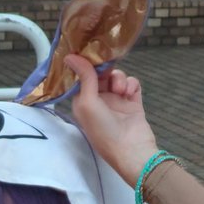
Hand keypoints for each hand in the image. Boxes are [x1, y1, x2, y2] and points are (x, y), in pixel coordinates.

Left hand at [66, 55, 158, 186]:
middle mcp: (99, 101)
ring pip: (117, 77)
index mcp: (83, 103)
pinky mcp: (133, 103)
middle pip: (101, 74)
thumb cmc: (104, 130)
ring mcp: (117, 102)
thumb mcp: (88, 103)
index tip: (91, 53)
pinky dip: (131, 85)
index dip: (87, 66)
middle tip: (109, 72)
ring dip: (119, 79)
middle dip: (106, 71)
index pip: (83, 77)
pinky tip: (130, 93)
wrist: (132, 149)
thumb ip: (84, 78)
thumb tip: (70, 56)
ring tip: (121, 91)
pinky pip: (132, 84)